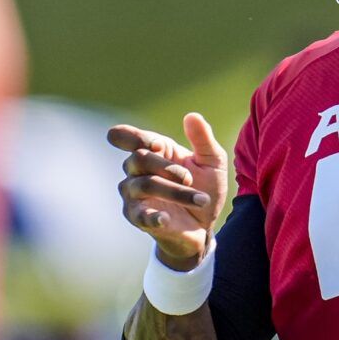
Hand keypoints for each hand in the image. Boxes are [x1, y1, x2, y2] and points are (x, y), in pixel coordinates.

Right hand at [107, 113, 229, 266]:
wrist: (205, 223)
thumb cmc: (205, 187)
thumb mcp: (212, 162)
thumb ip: (203, 139)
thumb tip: (192, 116)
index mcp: (153, 150)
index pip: (126, 136)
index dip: (134, 137)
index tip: (156, 146)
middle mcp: (136, 170)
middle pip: (138, 159)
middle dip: (167, 167)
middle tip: (190, 179)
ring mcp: (134, 194)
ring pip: (144, 185)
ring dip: (175, 192)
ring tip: (201, 200)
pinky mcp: (137, 217)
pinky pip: (139, 214)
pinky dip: (152, 216)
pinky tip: (166, 218)